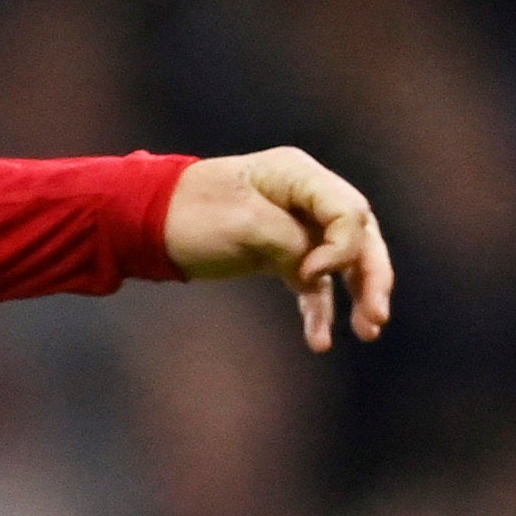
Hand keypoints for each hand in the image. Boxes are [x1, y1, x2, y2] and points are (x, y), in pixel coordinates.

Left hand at [165, 147, 392, 351]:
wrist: (139, 224)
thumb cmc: (188, 214)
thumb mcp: (244, 225)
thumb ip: (292, 243)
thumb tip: (318, 271)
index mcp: (297, 174)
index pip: (349, 211)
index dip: (342, 248)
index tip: (308, 275)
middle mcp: (303, 195)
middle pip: (357, 236)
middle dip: (371, 276)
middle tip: (377, 316)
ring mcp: (294, 224)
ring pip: (340, 262)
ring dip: (356, 295)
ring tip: (368, 332)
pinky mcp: (278, 252)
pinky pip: (310, 282)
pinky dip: (317, 308)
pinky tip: (319, 341)